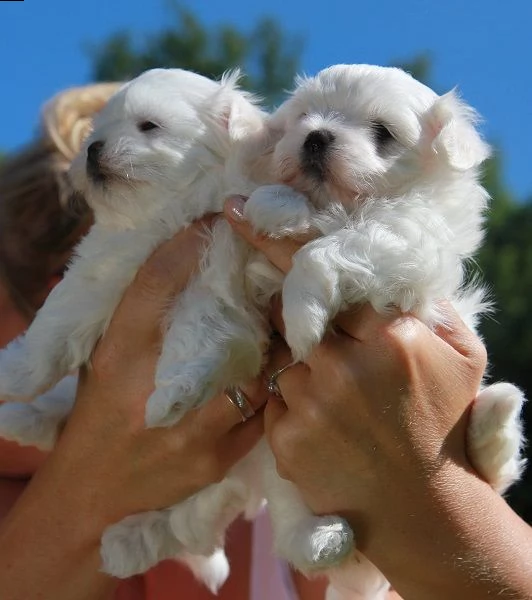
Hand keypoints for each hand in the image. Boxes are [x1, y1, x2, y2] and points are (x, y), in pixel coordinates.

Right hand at [28, 216, 266, 531]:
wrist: (94, 493)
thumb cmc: (101, 413)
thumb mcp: (110, 356)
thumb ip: (143, 312)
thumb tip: (186, 253)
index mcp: (119, 356)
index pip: (155, 285)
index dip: (188, 247)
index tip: (214, 222)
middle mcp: (153, 392)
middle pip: (226, 333)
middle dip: (257, 306)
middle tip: (277, 284)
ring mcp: (189, 432)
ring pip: (257, 377)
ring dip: (275, 353)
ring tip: (284, 331)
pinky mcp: (214, 461)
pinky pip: (261, 415)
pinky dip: (272, 392)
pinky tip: (275, 376)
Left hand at [225, 197, 485, 528]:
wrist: (420, 508)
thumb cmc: (443, 424)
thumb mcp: (460, 359)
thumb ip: (429, 309)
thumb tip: (389, 276)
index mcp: (387, 336)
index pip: (322, 275)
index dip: (277, 241)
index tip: (237, 211)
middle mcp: (341, 365)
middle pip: (292, 316)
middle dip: (299, 321)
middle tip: (324, 345)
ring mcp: (309, 404)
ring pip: (282, 360)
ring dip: (302, 369)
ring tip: (337, 400)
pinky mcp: (285, 439)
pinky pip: (272, 399)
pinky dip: (292, 403)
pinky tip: (325, 425)